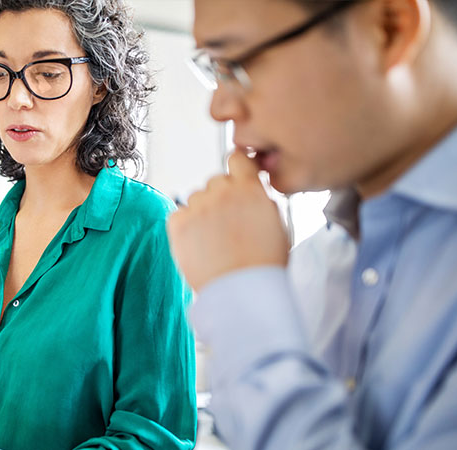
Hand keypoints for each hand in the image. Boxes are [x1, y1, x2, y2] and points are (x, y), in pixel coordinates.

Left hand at [167, 150, 289, 291]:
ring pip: (195, 198)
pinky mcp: (178, 224)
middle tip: (227, 223)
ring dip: (202, 211)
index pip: (237, 159)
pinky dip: (184, 225)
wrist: (241, 290)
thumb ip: (262, 202)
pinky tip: (198, 243)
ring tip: (214, 239)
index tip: (237, 180)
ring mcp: (198, 207)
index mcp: (249, 189)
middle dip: (220, 196)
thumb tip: (252, 193)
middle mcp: (222, 192)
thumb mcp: (278, 225)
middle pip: (215, 181)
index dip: (237, 169)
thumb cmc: (264, 264)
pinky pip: (178, 214)